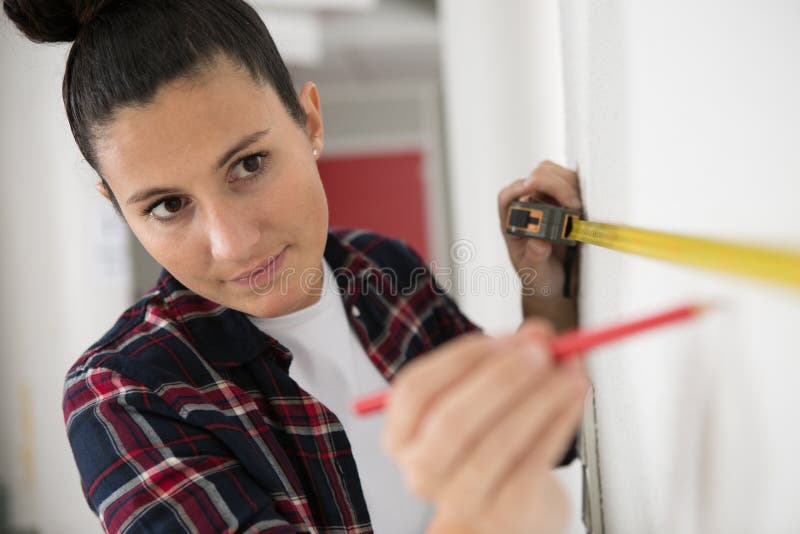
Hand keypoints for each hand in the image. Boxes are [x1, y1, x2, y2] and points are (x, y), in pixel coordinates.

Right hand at [382, 321, 587, 533]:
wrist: (511, 512)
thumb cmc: (490, 447)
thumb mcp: (485, 398)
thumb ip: (506, 360)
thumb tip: (538, 335)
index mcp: (402, 437)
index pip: (415, 391)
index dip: (459, 360)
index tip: (502, 339)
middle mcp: (422, 472)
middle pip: (452, 420)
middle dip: (501, 379)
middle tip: (540, 351)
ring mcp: (461, 498)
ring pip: (499, 441)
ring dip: (540, 398)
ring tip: (569, 373)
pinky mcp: (506, 513)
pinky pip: (535, 461)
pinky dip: (559, 422)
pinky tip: (573, 399)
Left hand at [497, 161, 581, 298]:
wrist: (554, 282)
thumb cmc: (539, 275)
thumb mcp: (534, 273)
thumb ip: (535, 258)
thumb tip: (539, 243)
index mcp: (513, 224)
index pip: (507, 197)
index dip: (516, 189)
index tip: (529, 188)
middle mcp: (529, 209)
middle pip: (534, 179)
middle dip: (550, 184)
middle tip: (569, 203)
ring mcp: (547, 203)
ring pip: (554, 176)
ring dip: (567, 186)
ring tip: (576, 207)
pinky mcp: (566, 202)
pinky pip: (572, 184)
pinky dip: (578, 188)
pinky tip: (583, 203)